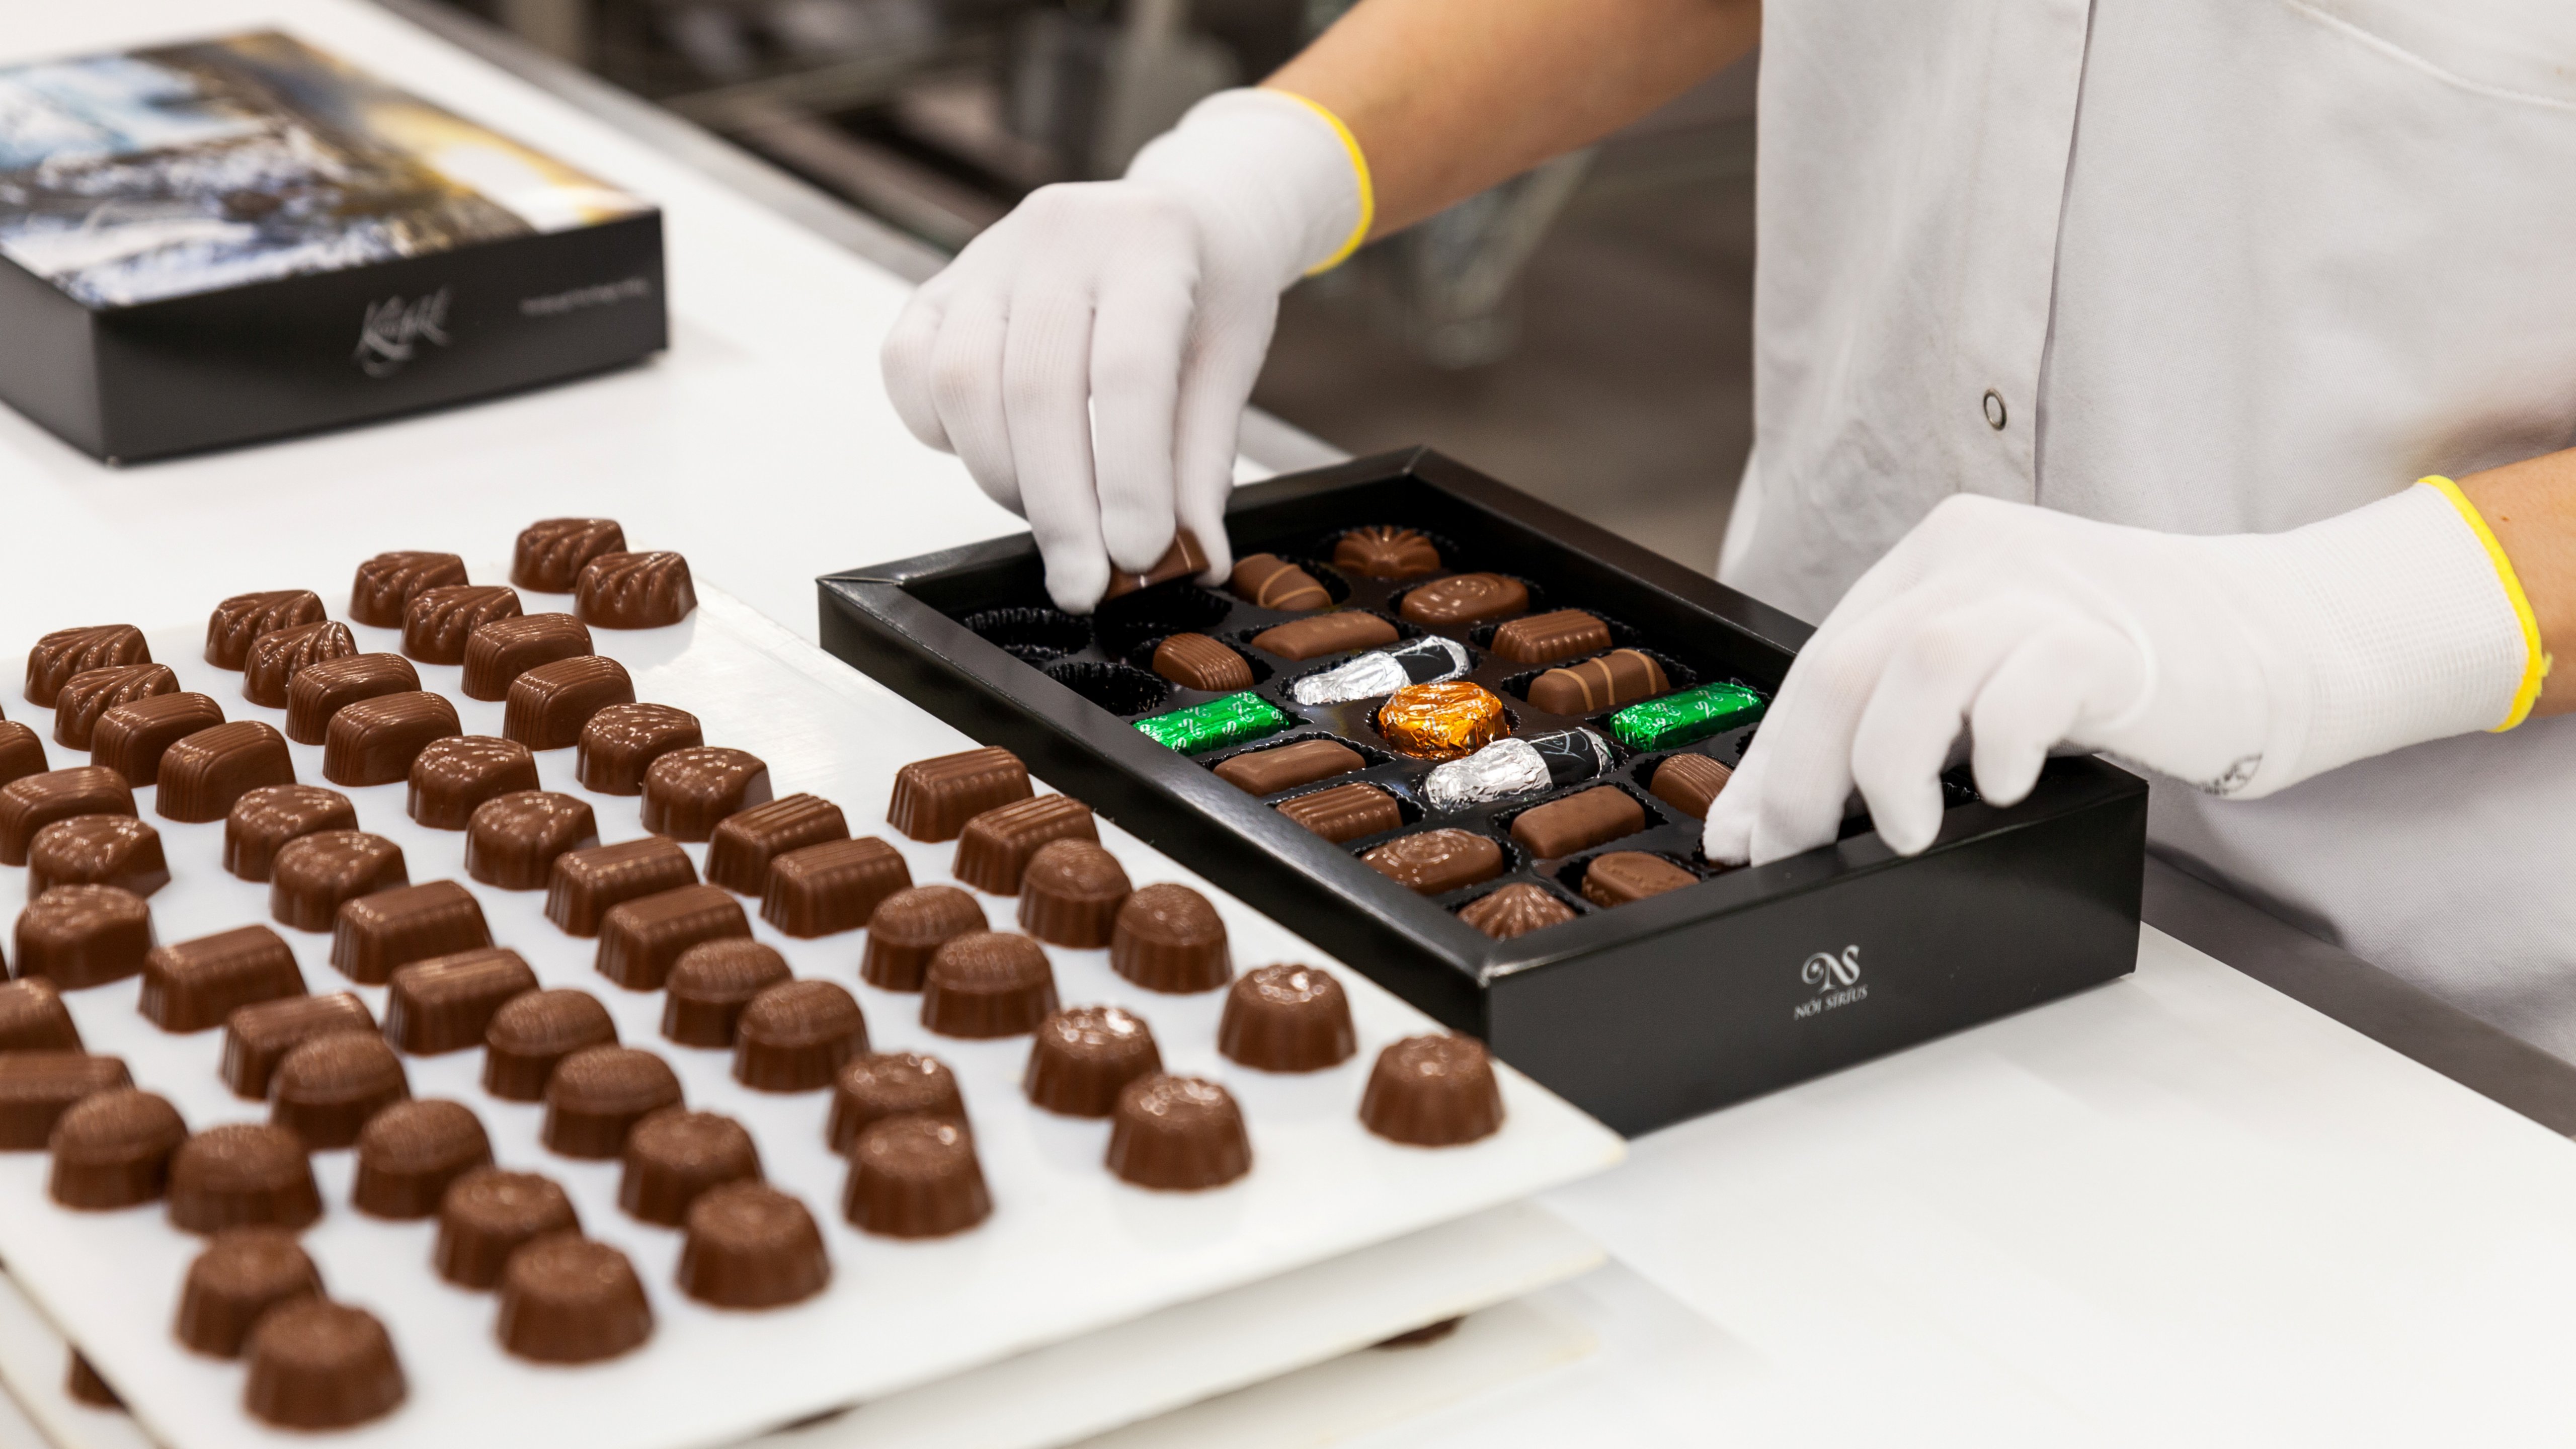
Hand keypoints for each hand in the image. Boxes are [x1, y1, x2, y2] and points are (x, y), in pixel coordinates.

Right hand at [880, 90, 1365, 612]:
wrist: (1175, 220)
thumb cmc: (1209, 294)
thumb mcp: (1229, 365)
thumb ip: (1203, 463)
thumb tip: (1196, 562)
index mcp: (1148, 241)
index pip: (1128, 372)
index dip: (1130, 475)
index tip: (1139, 557)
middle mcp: (1058, 233)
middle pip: (1036, 388)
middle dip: (1060, 507)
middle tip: (1085, 584)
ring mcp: (987, 255)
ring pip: (962, 382)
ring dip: (1003, 477)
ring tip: (1055, 517)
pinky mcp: (938, 285)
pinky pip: (907, 366)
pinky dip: (940, 430)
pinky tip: (996, 455)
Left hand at [1706, 486, 2535, 865]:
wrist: (2281, 635)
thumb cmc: (2133, 669)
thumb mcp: (1999, 678)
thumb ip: (1913, 719)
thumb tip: (1803, 812)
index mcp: (1937, 562)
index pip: (1819, 662)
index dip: (1771, 758)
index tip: (1743, 836)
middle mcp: (1975, 560)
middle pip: (1841, 665)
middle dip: (1801, 777)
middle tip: (1800, 854)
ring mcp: (2040, 588)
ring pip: (1913, 666)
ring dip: (1885, 767)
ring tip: (1905, 834)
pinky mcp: (2105, 635)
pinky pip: (2019, 688)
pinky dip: (1996, 749)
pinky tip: (2004, 787)